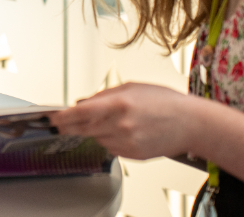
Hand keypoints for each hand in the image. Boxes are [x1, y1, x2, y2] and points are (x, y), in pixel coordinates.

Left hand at [48, 82, 197, 159]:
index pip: (81, 113)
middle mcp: (121, 125)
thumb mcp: (131, 88)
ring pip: (97, 138)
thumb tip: (81, 102)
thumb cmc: (165, 102)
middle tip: (59, 124)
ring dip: (95, 131)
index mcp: (119, 104)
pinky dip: (109, 140)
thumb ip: (103, 95)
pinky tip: (123, 131)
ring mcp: (127, 142)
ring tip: (112, 121)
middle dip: (70, 126)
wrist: (192, 124)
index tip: (52, 118)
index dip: (63, 117)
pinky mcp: (132, 155)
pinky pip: (110, 148)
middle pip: (84, 128)